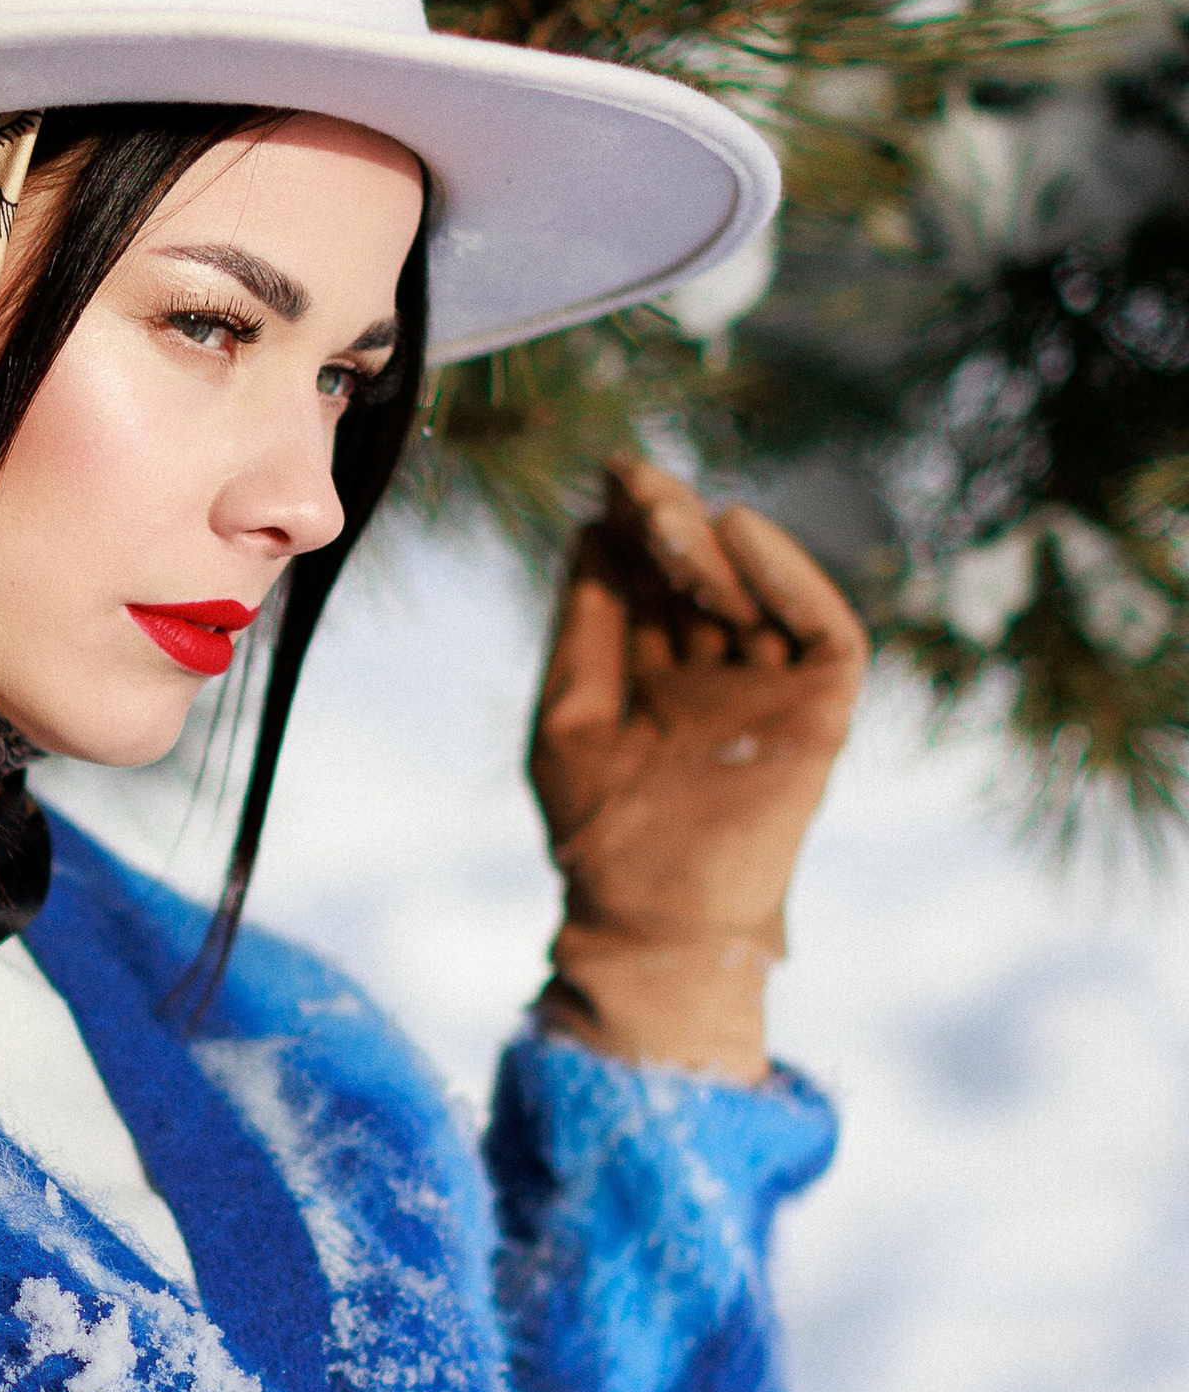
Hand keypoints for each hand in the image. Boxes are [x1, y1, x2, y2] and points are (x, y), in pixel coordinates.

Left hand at [528, 456, 866, 1081]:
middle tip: (634, 477)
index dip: (635, 527)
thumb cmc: (598, 830)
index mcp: (660, 676)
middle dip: (669, 522)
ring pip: (758, 592)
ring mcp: (772, 690)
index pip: (655, 582)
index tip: (608, 474)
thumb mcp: (567, 715)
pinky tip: (737, 533)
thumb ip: (582, 628)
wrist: (647, 916)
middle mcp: (721, 675)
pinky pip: (822, 625)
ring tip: (665, 513)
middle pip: (704, 575)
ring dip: (713, 545)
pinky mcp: (819, 711)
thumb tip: (587, 530)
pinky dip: (789, 575)